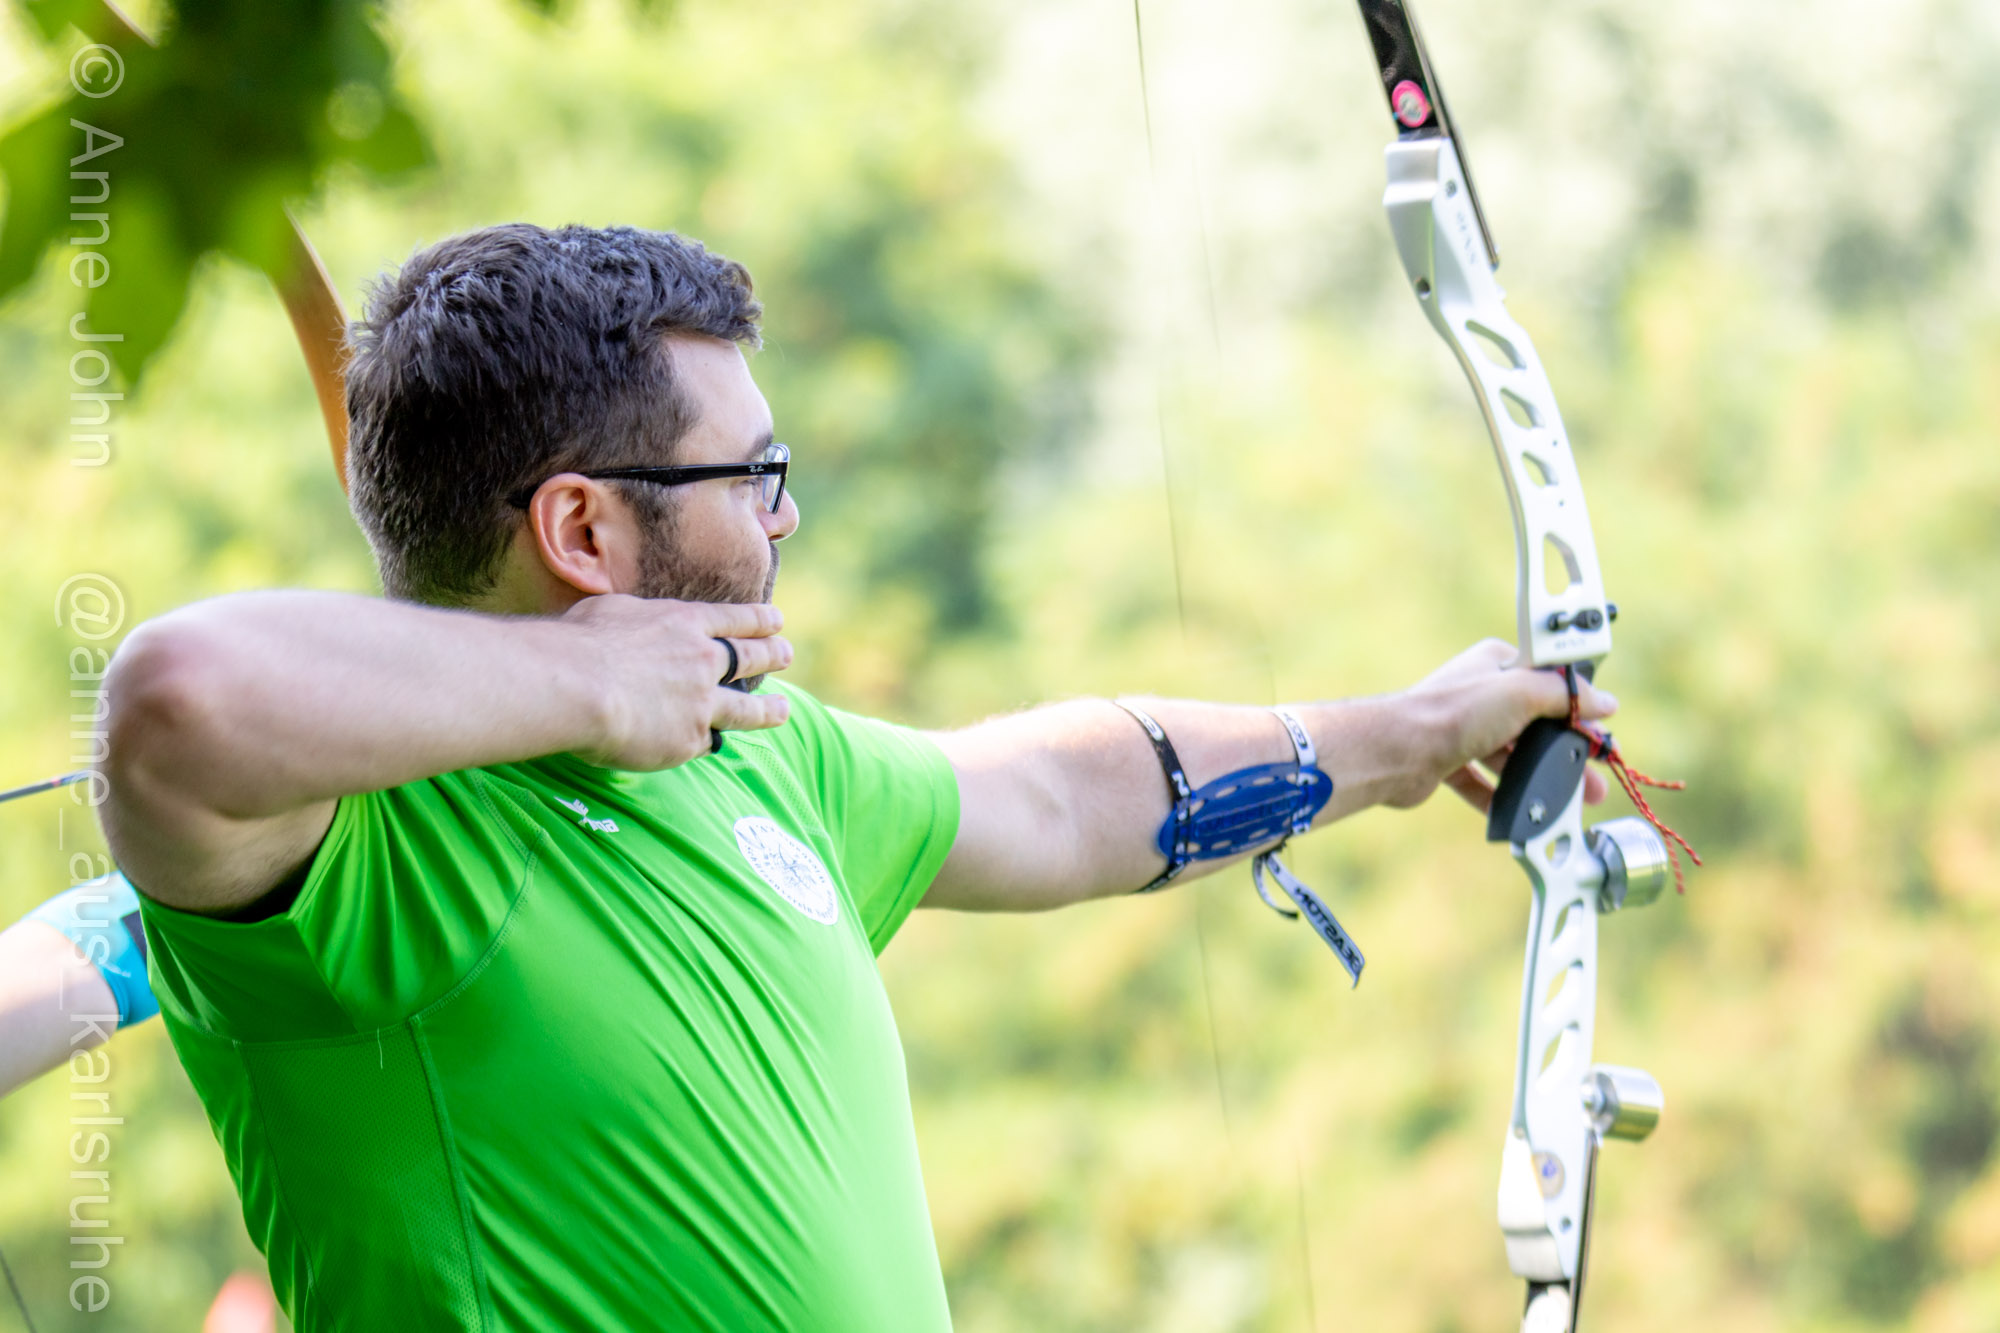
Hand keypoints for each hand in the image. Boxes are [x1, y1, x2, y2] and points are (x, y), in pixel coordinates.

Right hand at [564, 595, 793, 769]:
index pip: (734, 619)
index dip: (758, 621)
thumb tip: (631, 622)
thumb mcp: (612, 611)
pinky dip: (708, 741)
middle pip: (751, 658)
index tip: (776, 621)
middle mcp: (702, 661)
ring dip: (768, 709)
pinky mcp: (689, 740)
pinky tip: (713, 745)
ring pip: (747, 708)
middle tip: (787, 654)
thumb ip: (635, 620)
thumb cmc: (578, 643)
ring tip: (783, 709)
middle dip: (773, 655)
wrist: (576, 687)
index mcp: (685, 623)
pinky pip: (706, 742)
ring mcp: (701, 703)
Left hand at [1387, 638, 1614, 813]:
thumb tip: (1604, 701)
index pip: (1548, 683)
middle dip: (1565, 753)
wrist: (1398, 750)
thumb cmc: (1455, 712)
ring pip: (1510, 756)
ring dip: (1540, 778)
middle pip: (1534, 724)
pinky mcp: (1446, 761)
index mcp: (1497, 665)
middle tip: (1595, 779)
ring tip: (1570, 804)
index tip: (1602, 734)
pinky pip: (1480, 782)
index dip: (1578, 709)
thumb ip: (1566, 695)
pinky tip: (1521, 815)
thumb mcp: (1523, 692)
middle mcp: (1478, 693)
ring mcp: (1461, 728)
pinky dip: (1501, 798)